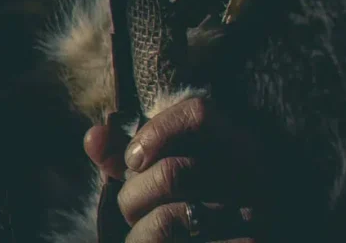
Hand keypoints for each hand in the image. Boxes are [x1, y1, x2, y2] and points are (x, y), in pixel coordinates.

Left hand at [85, 96, 266, 240]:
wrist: (244, 235)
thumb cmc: (201, 203)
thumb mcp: (176, 167)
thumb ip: (134, 153)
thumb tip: (92, 137)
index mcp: (240, 144)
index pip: (199, 114)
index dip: (155, 130)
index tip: (133, 157)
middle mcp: (253, 177)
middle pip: (173, 172)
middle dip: (135, 194)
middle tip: (132, 208)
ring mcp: (252, 219)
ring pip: (169, 220)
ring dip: (140, 232)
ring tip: (142, 234)